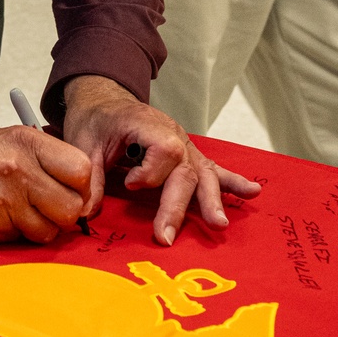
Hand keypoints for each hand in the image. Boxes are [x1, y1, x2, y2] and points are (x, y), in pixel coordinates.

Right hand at [0, 123, 90, 243]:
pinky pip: (21, 241)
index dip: (82, 186)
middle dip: (65, 213)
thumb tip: (82, 186)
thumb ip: (45, 159)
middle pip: (72, 207)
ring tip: (20, 213)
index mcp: (27, 142)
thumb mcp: (8, 141)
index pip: (82, 170)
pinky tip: (0, 219)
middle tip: (49, 207)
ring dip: (41, 228)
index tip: (72, 189)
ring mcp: (3, 201)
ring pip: (50, 231)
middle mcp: (18, 169)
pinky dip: (16, 235)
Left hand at [61, 75, 260, 246]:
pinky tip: (253, 192)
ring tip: (219, 223)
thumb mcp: (84, 142)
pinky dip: (232, 182)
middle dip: (177, 205)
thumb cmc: (96, 120)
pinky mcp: (188, 155)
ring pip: (203, 172)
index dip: (151, 173)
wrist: (105, 100)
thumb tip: (87, 213)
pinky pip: (213, 168)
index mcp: (147, 123)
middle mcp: (172, 133)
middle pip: (185, 169)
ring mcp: (184, 144)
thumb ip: (90, 176)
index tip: (130, 185)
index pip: (164, 149)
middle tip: (165, 236)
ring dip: (212, 200)